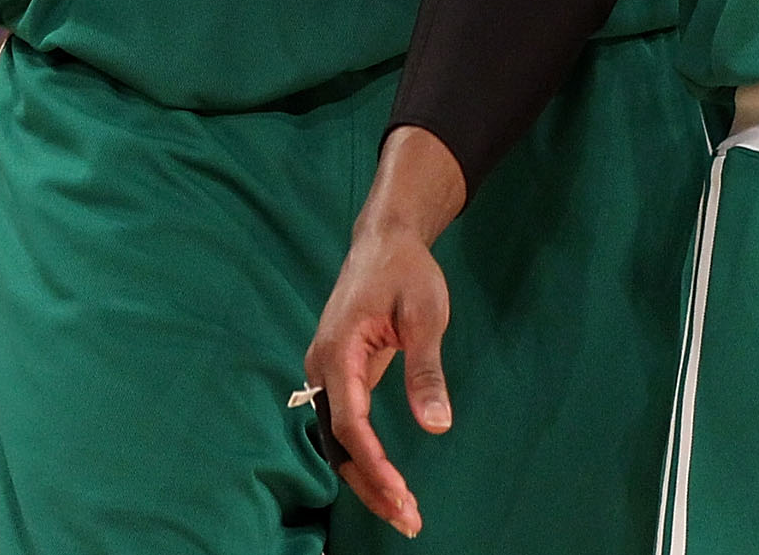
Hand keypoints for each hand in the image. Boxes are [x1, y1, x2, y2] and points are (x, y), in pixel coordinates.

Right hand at [303, 129, 467, 535]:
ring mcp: (326, 373)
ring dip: (367, 476)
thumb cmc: (406, 271)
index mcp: (337, 351)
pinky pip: (345, 425)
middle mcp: (321, 368)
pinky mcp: (338, 375)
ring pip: (339, 439)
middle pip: (338, 441)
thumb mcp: (426, 315)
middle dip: (370, 484)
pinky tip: (388, 481)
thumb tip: (437, 426)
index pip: (350, 421)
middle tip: (408, 519)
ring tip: (403, 511)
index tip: (402, 493)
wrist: (384, 239)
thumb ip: (426, 371)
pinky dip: (365, 456)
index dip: (374, 462)